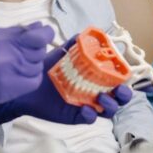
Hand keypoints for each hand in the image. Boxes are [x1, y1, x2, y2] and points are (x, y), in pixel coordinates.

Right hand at [0, 23, 53, 123]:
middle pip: (38, 52)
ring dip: (31, 66)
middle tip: (24, 51)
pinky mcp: (5, 92)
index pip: (37, 36)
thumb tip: (39, 27)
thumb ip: (14, 33)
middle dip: (35, 50)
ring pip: (36, 69)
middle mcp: (5, 56)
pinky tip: (17, 76)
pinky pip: (29, 84)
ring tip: (16, 65)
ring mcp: (6, 75)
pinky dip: (28, 79)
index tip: (43, 34)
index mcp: (0, 38)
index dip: (44, 35)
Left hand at [0, 33, 132, 125]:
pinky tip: (86, 109)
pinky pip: (90, 119)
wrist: (27, 83)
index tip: (124, 74)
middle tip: (119, 90)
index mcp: (95, 77)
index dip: (124, 78)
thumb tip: (85, 33)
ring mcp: (87, 105)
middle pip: (118, 97)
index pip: (117, 79)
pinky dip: (91, 115)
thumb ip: (75, 44)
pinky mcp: (76, 116)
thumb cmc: (47, 68)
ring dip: (110, 105)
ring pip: (108, 111)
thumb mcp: (62, 54)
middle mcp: (94, 92)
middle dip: (124, 95)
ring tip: (100, 98)